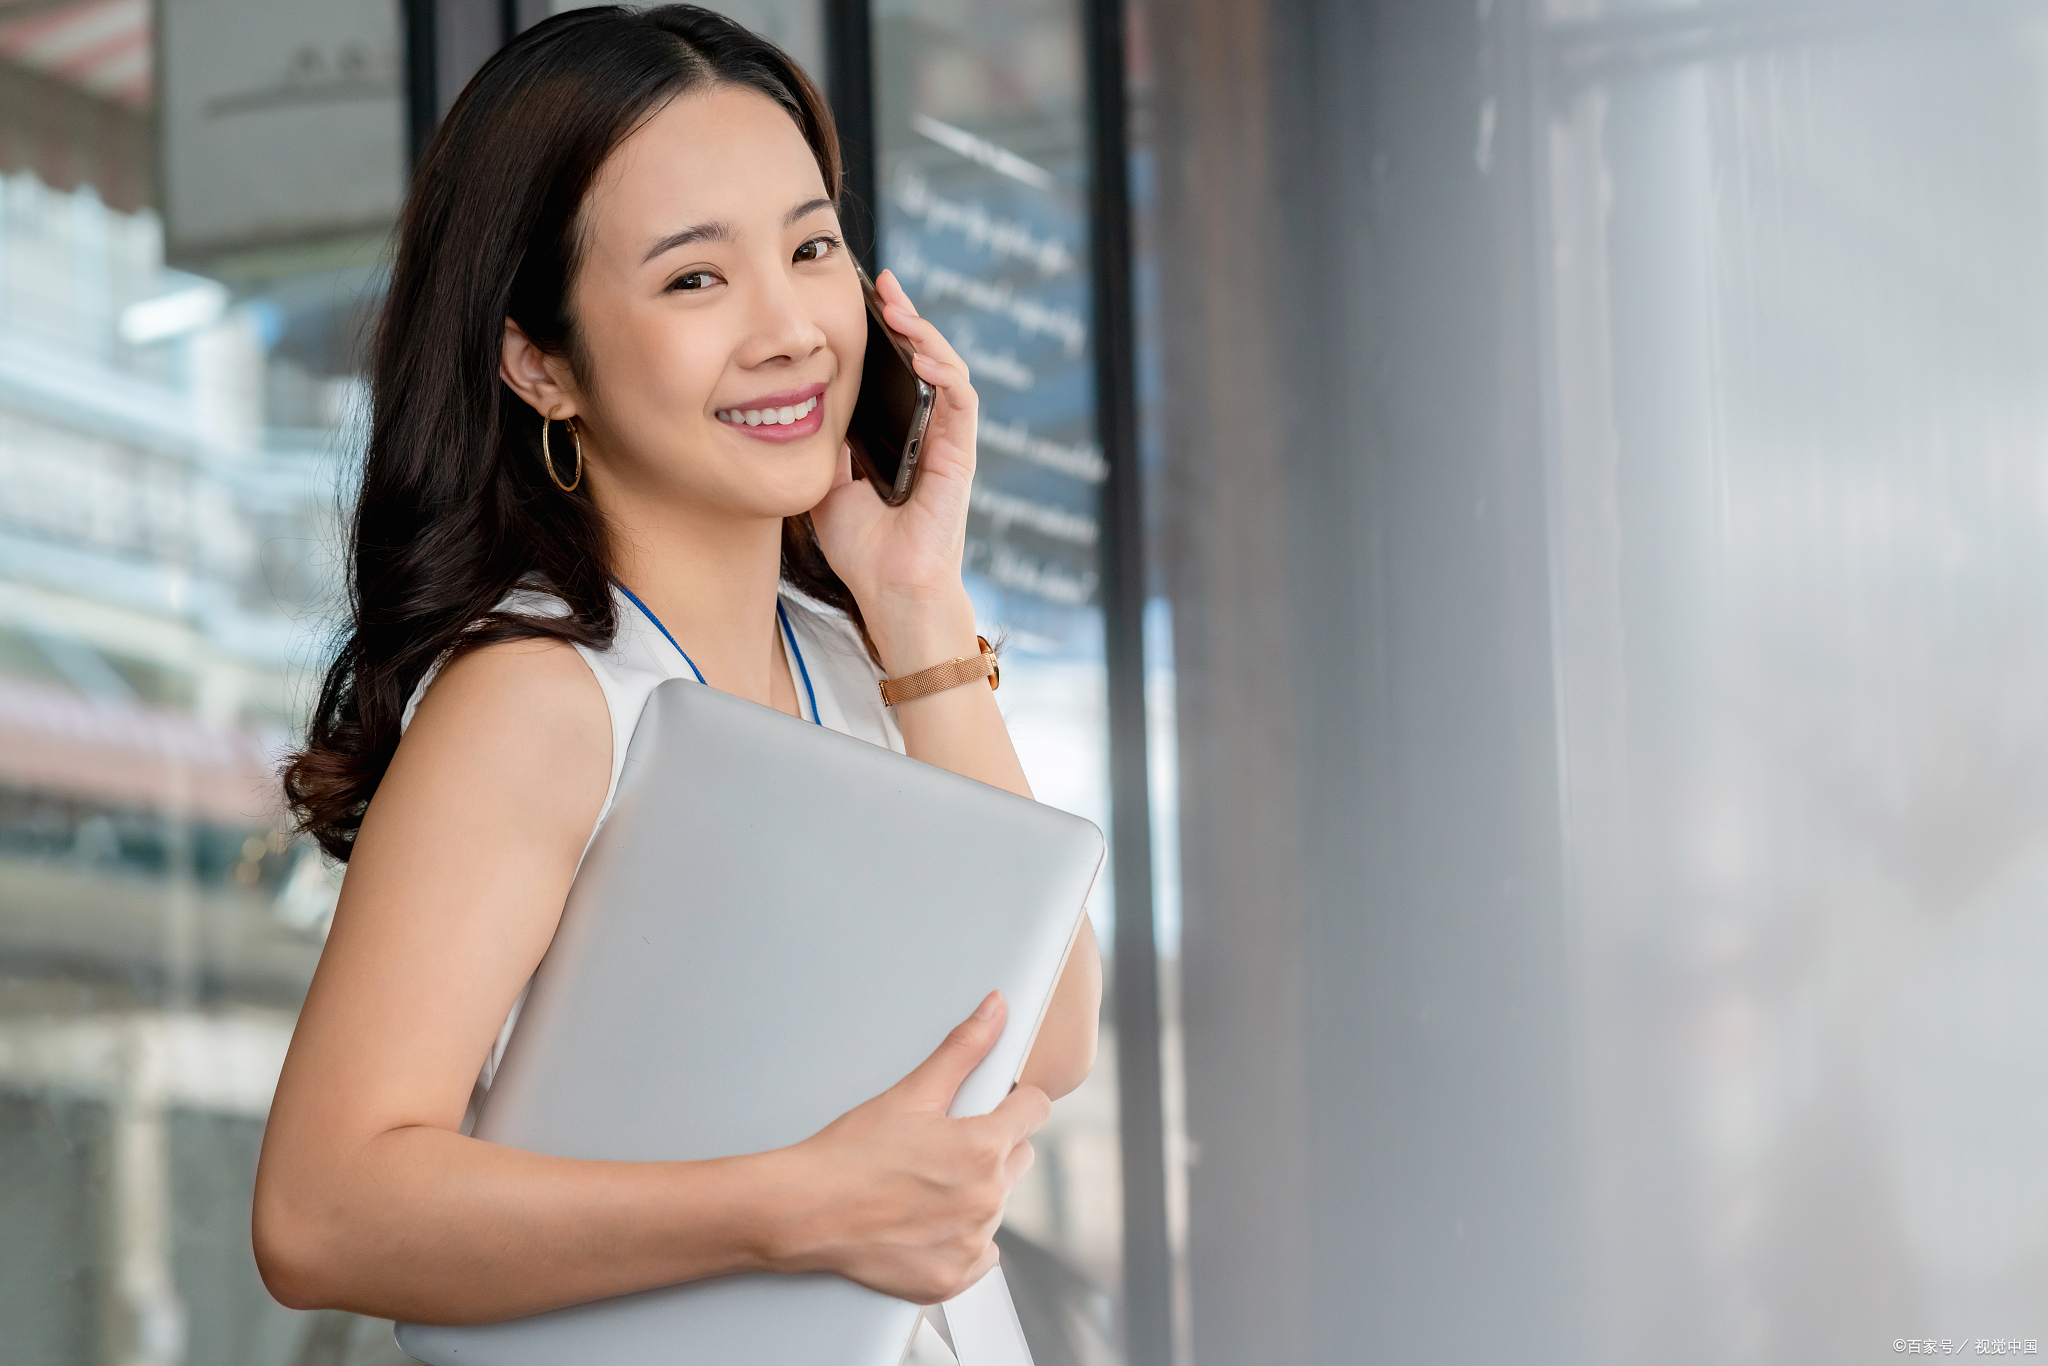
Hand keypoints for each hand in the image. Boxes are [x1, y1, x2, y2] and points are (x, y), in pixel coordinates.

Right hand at [768, 991, 1049, 1303]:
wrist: (804, 1213)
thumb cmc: (850, 1153)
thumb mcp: (910, 1094)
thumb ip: (963, 1049)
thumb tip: (995, 1010)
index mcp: (983, 1148)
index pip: (1034, 1111)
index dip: (1013, 1100)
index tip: (994, 1103)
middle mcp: (987, 1199)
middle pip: (1018, 1158)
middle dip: (991, 1147)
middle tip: (942, 1147)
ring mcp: (971, 1243)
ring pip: (996, 1204)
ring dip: (974, 1193)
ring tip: (923, 1185)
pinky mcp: (953, 1278)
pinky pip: (979, 1253)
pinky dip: (959, 1239)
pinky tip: (924, 1222)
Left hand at [809, 269, 978, 640]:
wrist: (889, 594)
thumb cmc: (863, 551)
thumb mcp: (827, 482)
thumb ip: (824, 444)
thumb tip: (800, 402)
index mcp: (900, 434)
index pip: (896, 369)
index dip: (883, 331)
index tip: (858, 297)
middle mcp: (929, 431)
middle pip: (924, 358)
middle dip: (905, 316)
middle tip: (880, 284)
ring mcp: (948, 441)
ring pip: (947, 369)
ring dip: (926, 332)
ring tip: (899, 307)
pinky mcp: (962, 455)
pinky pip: (961, 399)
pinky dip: (944, 369)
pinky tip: (921, 351)